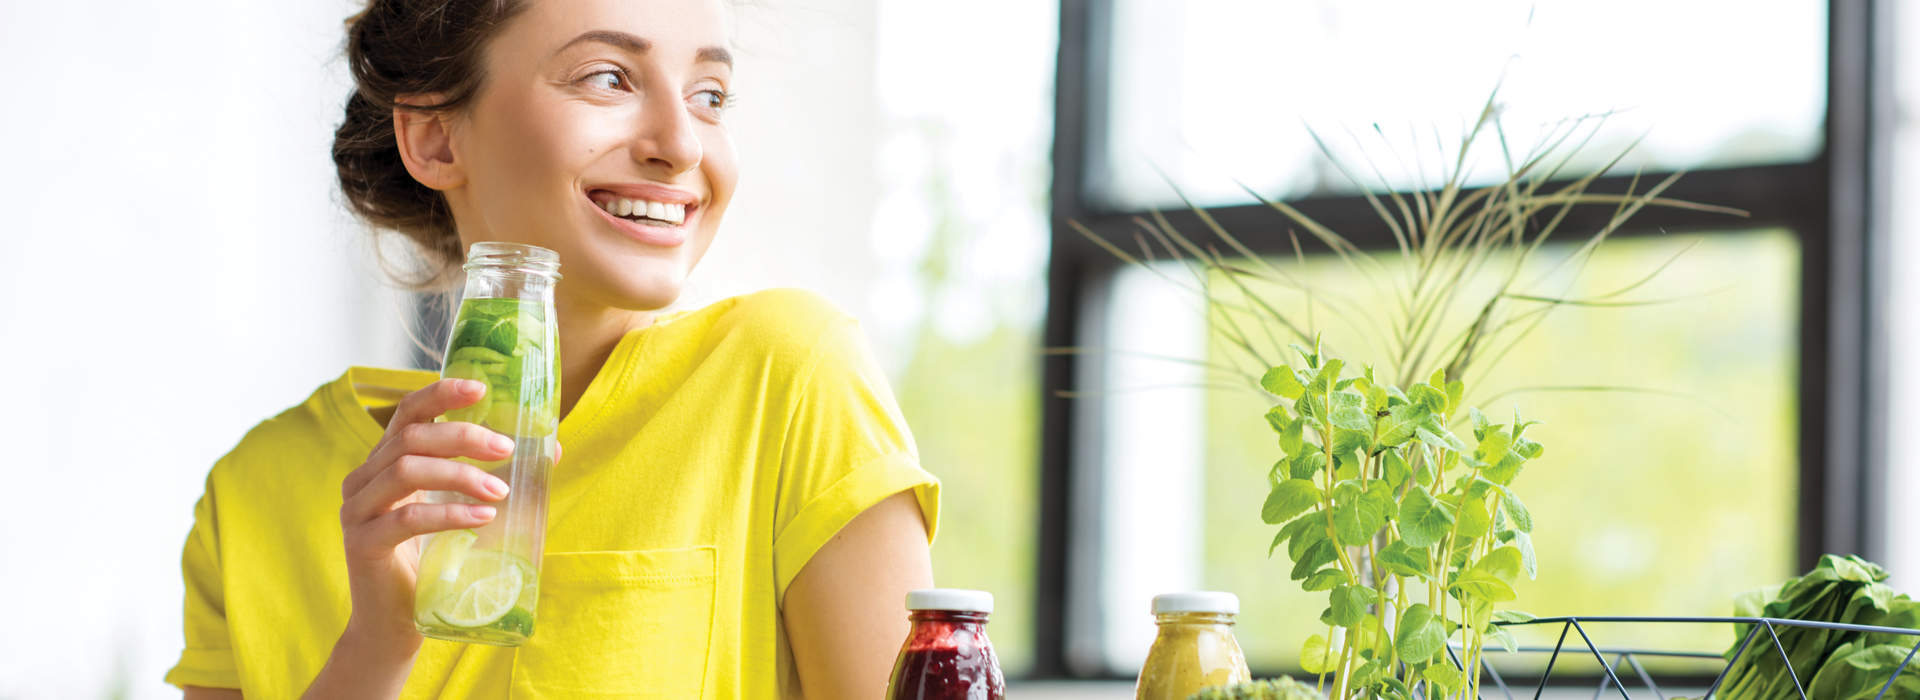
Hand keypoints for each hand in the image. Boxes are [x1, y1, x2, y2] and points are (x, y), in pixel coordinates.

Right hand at [336, 379, 514, 658]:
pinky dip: (449, 513)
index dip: (440, 394)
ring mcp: (357, 511)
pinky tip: (482, 517)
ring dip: (461, 475)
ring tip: (502, 490)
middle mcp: (363, 479)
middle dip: (464, 437)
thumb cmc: (432, 563)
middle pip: (410, 438)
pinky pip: (406, 518)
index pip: (407, 413)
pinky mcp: (361, 544)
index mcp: (383, 463)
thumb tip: (552, 447)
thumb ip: (494, 475)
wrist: (395, 625)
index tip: (480, 388)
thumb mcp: (463, 509)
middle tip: (507, 447)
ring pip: (406, 470)